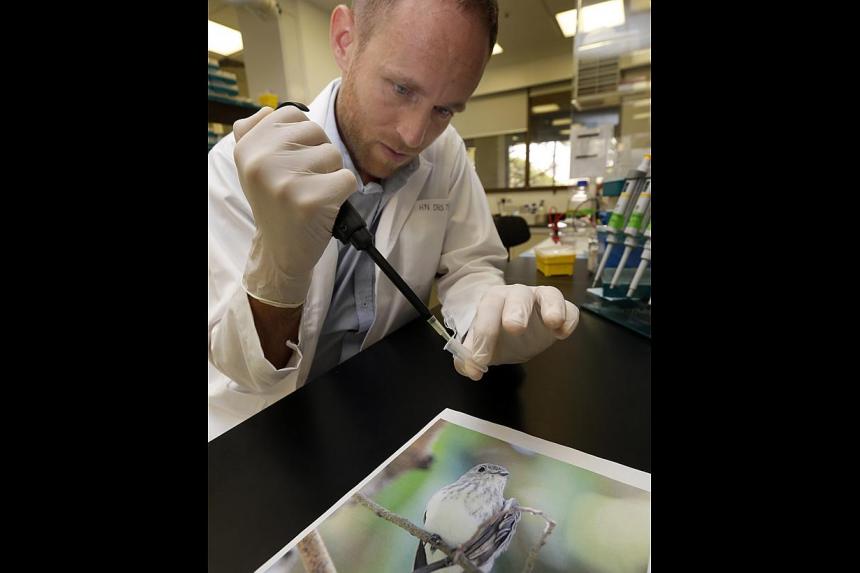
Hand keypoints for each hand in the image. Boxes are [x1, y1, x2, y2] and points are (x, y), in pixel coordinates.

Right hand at [233, 105, 355, 305]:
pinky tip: (326, 206)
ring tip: (313, 193)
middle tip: (305, 181)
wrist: (280, 251)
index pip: (293, 115)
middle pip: (316, 132)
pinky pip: (348, 179)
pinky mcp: (311, 202)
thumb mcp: (253, 167)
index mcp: (248, 148)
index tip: (294, 161)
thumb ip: (255, 133)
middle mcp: (261, 162)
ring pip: (334, 155)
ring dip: (332, 175)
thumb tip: (268, 110)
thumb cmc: (275, 203)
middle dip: (319, 155)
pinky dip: (344, 193)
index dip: (303, 137)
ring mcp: (285, 182)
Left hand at [454, 284, 578, 379]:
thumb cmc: (497, 334)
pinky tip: (562, 335)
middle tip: (514, 328)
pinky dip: (569, 319)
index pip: (488, 310)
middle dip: (517, 309)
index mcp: (495, 300)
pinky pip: (570, 308)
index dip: (484, 333)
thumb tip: (471, 369)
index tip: (481, 359)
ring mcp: (542, 300)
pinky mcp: (562, 310)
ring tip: (553, 323)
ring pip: (550, 293)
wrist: (515, 329)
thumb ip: (470, 356)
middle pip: (519, 294)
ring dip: (552, 306)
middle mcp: (518, 295)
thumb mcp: (482, 346)